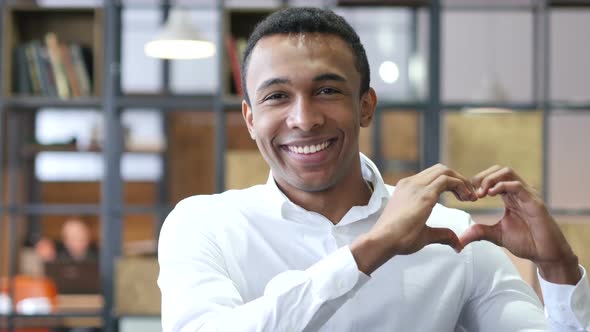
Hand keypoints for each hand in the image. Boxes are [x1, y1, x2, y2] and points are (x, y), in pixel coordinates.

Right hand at [351, 164, 476, 274]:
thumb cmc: (398, 239)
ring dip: (461, 181)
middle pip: (440, 169)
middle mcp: (411, 183)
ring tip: (470, 197)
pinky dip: (461, 185)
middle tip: (468, 196)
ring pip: (445, 171)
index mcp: (406, 189)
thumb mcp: (424, 234)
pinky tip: (466, 199)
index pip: (432, 176)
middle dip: (458, 179)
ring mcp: (417, 186)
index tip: (461, 197)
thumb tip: (456, 243)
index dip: (450, 184)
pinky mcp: (424, 194)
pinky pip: (448, 180)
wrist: (383, 240)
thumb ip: (441, 234)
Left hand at [459, 165, 580, 284]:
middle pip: (499, 170)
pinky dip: (502, 186)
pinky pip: (517, 186)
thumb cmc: (526, 242)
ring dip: (490, 179)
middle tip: (473, 193)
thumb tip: (460, 238)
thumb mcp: (497, 235)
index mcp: (510, 196)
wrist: (546, 254)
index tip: (468, 196)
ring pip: (507, 172)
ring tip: (481, 194)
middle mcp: (519, 192)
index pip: (493, 177)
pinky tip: (491, 195)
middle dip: (482, 177)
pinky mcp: (534, 202)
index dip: (478, 182)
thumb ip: (480, 232)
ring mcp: (527, 195)